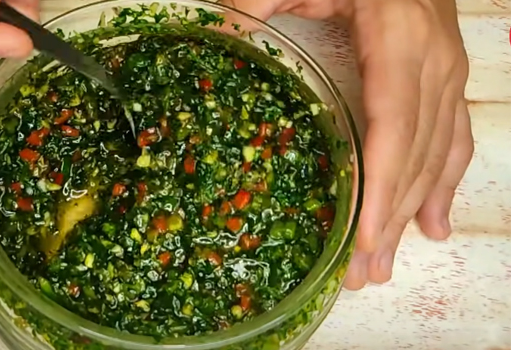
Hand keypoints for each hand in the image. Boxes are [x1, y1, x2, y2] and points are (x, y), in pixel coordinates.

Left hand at [222, 0, 473, 288]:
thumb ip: (254, 3)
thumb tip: (208, 36)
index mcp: (398, 40)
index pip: (394, 127)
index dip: (383, 186)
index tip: (367, 237)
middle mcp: (434, 63)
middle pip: (416, 155)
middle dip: (391, 219)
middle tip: (363, 274)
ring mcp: (447, 73)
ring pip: (438, 155)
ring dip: (413, 214)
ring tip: (385, 264)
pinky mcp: (448, 79)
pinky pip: (454, 139)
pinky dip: (444, 185)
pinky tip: (431, 224)